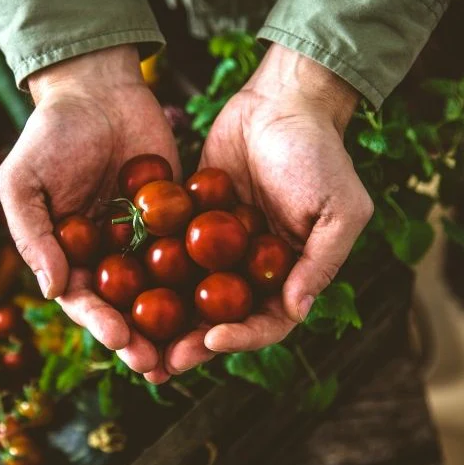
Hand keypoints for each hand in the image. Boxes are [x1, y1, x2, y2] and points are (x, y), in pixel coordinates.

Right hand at [0, 45, 180, 373]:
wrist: (98, 91)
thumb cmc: (51, 134)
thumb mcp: (23, 181)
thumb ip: (32, 234)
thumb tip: (51, 289)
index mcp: (71, 255)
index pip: (85, 300)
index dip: (102, 323)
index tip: (121, 340)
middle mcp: (110, 256)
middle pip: (127, 306)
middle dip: (143, 338)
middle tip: (162, 364)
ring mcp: (146, 239)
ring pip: (163, 289)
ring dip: (177, 322)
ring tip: (195, 349)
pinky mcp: (178, 218)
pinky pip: (191, 250)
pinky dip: (205, 275)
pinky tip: (224, 297)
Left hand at [161, 43, 372, 378]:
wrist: (281, 102)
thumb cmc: (319, 154)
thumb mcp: (339, 209)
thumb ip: (321, 262)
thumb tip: (298, 311)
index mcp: (291, 273)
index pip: (269, 321)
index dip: (242, 337)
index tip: (212, 340)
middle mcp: (254, 268)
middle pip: (224, 317)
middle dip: (195, 341)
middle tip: (163, 362)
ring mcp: (221, 247)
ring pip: (192, 293)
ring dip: (168, 319)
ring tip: (137, 339)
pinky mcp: (193, 221)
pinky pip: (172, 252)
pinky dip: (151, 272)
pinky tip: (124, 288)